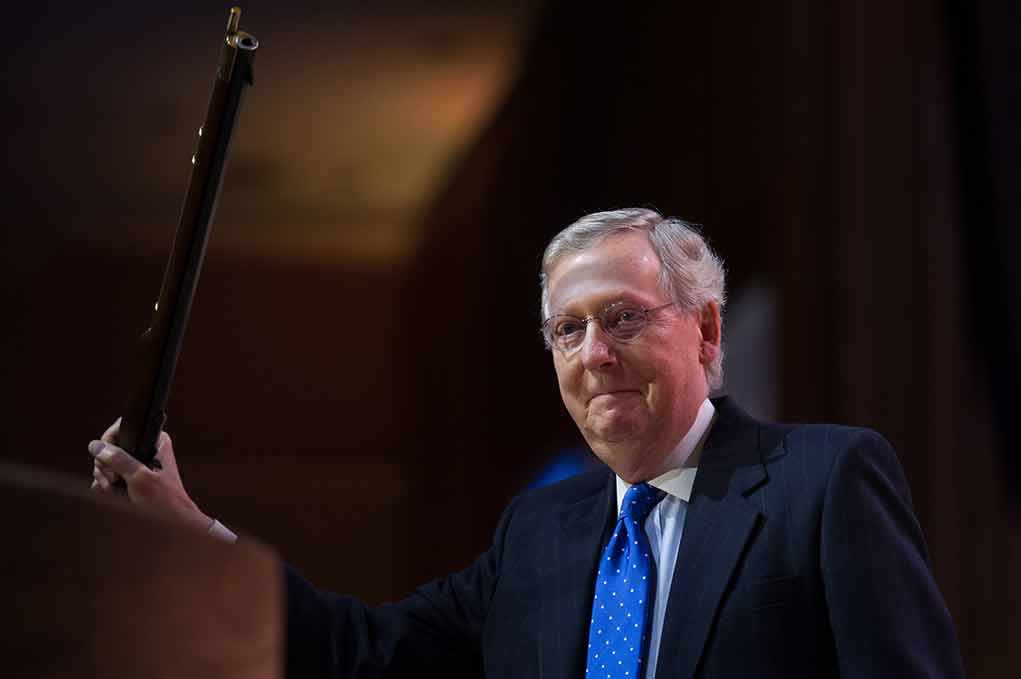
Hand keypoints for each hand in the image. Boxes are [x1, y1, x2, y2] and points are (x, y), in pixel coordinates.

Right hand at [89, 419, 212, 531]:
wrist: (173, 522)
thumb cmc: (164, 500)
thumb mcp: (139, 477)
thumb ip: (118, 459)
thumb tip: (95, 446)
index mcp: (154, 440)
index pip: (122, 428)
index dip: (108, 443)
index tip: (107, 460)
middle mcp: (146, 448)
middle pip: (111, 447)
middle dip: (105, 465)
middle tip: (113, 480)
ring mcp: (138, 462)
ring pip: (108, 462)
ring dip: (105, 477)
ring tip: (113, 489)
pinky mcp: (132, 476)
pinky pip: (111, 474)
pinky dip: (107, 483)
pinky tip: (110, 492)